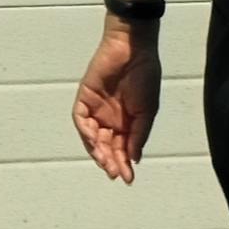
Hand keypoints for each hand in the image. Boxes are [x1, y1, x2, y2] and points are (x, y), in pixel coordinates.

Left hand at [72, 17, 159, 183]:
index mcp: (127, 123)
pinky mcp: (84, 99)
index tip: (128, 178)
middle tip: (115, 173)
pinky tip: (95, 141)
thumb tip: (134, 158)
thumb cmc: (145, 77)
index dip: (124, 164)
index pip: (122, 149)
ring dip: (97, 151)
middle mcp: (110, 119)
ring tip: (105, 162)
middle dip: (110, 161)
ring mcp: (96, 110)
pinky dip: (86, 132)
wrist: (134, 50)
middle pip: (106, 146)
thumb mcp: (147, 111)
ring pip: (91, 137)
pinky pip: (81, 120)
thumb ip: (139, 134)